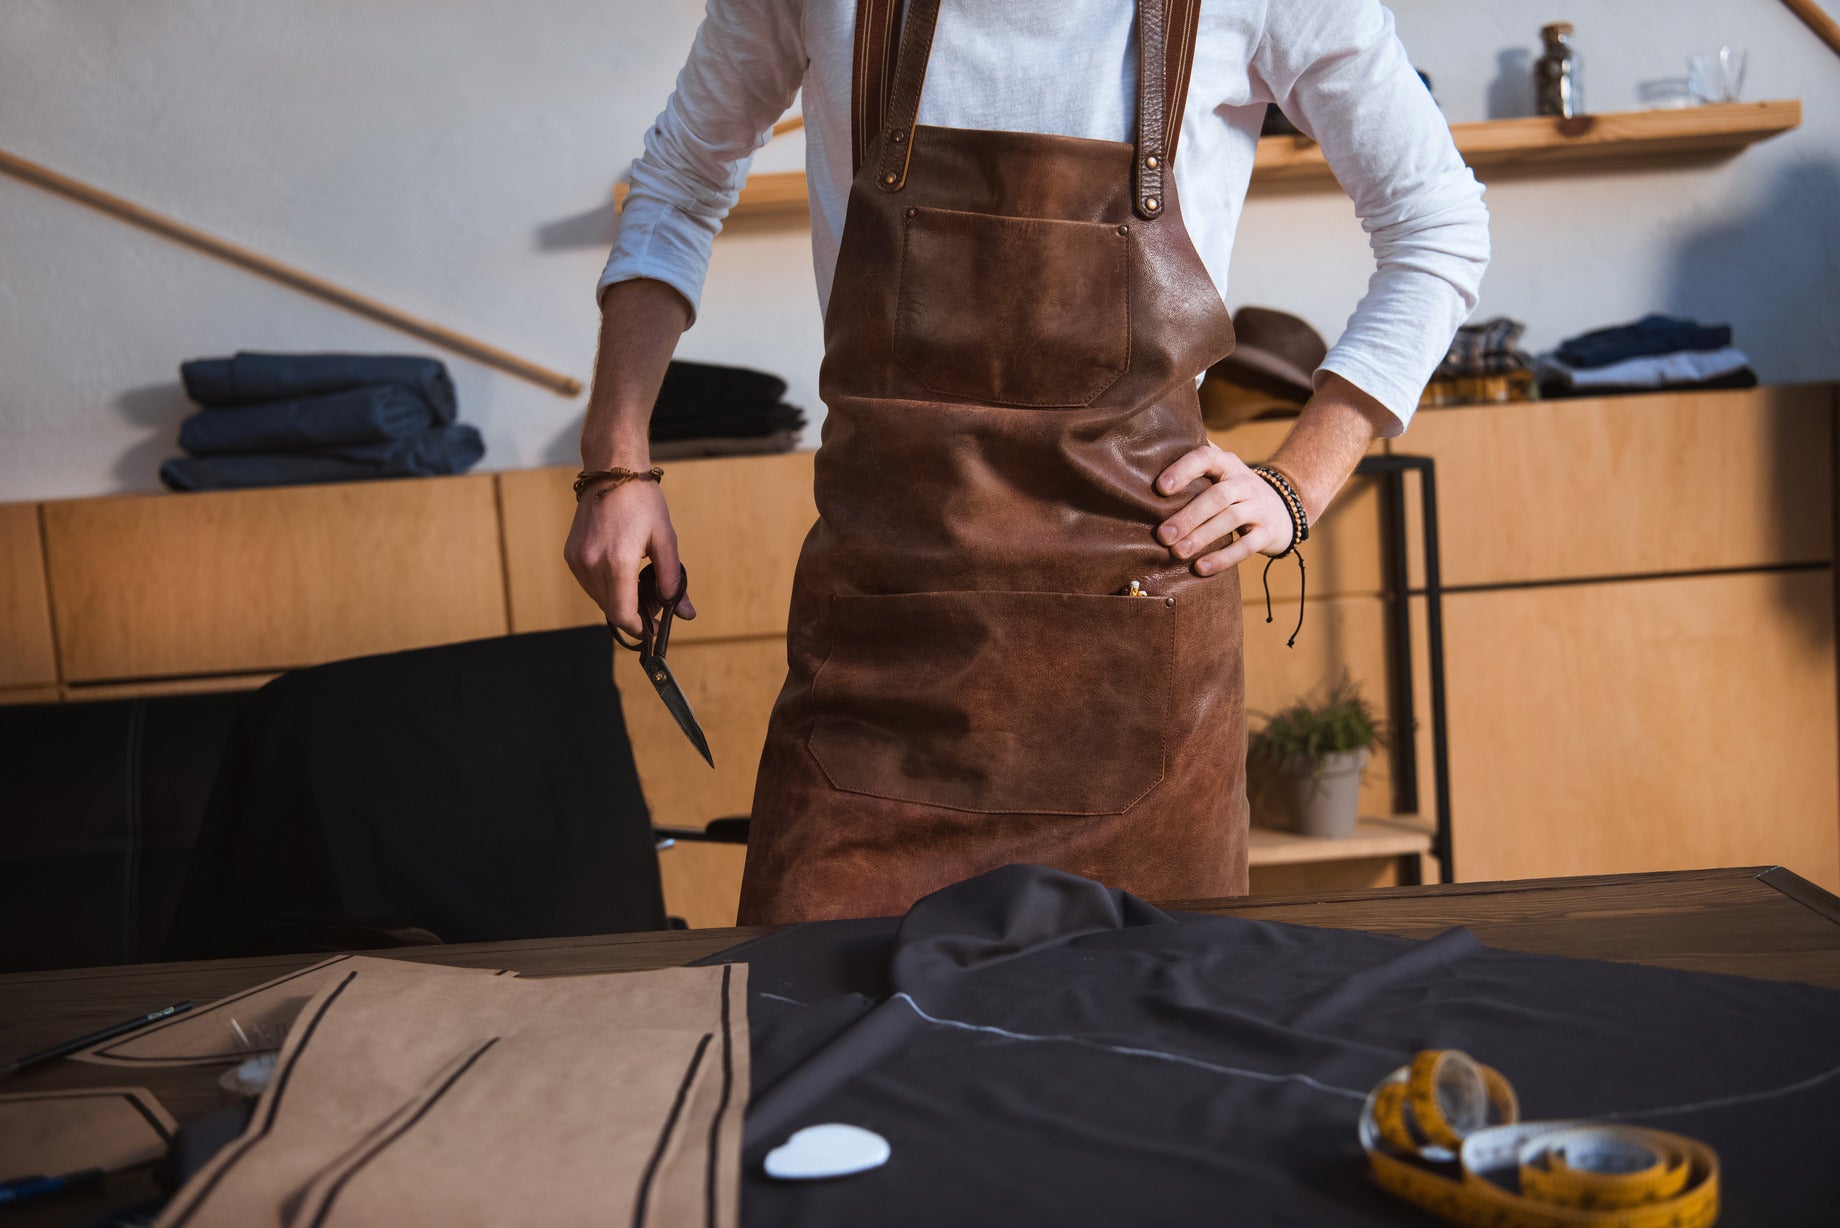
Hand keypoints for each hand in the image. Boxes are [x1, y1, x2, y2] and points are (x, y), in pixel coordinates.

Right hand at [563, 478, 696, 635]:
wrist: (612, 472)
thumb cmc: (642, 501)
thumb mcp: (665, 539)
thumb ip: (672, 580)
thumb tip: (684, 612)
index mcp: (617, 560)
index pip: (622, 613)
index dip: (638, 628)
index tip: (652, 629)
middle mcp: (592, 563)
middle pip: (611, 609)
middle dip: (633, 614)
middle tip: (654, 602)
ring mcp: (578, 559)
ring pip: (599, 598)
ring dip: (619, 600)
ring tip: (640, 584)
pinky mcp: (571, 555)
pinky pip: (589, 584)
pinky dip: (606, 586)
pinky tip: (622, 572)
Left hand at [1153, 441, 1293, 573]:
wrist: (1283, 510)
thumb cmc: (1234, 491)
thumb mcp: (1219, 472)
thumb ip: (1192, 463)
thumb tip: (1148, 457)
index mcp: (1227, 464)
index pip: (1206, 458)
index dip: (1184, 470)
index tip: (1160, 488)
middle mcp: (1244, 482)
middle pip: (1217, 496)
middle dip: (1188, 516)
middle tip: (1163, 535)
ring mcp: (1258, 507)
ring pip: (1231, 519)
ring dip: (1202, 537)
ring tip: (1177, 552)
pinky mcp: (1267, 533)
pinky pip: (1247, 546)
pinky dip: (1224, 558)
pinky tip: (1201, 568)